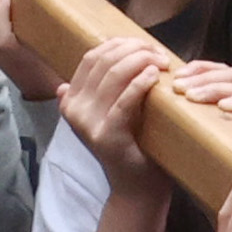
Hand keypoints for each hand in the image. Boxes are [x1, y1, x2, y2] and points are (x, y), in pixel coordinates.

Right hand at [58, 30, 182, 188]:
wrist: (136, 187)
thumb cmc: (132, 145)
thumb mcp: (112, 111)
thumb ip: (104, 86)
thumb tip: (103, 52)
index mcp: (70, 100)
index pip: (91, 58)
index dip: (118, 44)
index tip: (144, 44)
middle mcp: (73, 109)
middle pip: (102, 62)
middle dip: (133, 49)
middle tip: (158, 52)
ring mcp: (87, 123)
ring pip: (113, 75)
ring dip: (140, 61)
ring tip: (161, 61)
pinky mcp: (107, 135)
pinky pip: (124, 100)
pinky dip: (140, 82)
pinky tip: (154, 75)